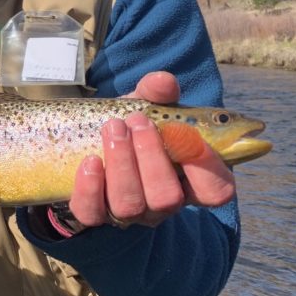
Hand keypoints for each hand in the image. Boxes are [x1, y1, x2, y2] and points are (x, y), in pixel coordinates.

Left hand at [68, 71, 236, 228]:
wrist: (81, 142)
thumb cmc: (127, 126)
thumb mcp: (144, 106)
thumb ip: (157, 94)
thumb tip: (164, 81)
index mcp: (186, 179)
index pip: (215, 191)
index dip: (208, 168)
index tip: (186, 133)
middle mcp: (160, 203)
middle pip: (167, 197)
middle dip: (152, 156)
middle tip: (137, 120)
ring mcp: (126, 213)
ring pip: (129, 205)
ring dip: (121, 162)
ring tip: (113, 128)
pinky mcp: (92, 214)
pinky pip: (92, 212)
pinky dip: (90, 186)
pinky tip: (91, 160)